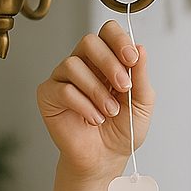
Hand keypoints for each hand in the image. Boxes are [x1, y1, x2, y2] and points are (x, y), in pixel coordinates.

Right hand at [37, 20, 154, 182]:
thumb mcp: (142, 102)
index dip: (119, 39)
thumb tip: (141, 48)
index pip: (107, 32)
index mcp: (107, 61)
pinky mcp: (48, 95)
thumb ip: (141, 75)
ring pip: (73, 64)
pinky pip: (62, 89)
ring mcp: (63, 78)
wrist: (106, 158)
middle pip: (89, 42)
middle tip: (123, 87)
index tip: (132, 58)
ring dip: (97, 90)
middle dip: (110, 63)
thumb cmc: (123, 129)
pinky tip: (95, 118)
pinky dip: (83, 105)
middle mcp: (84, 64)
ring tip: (110, 112)